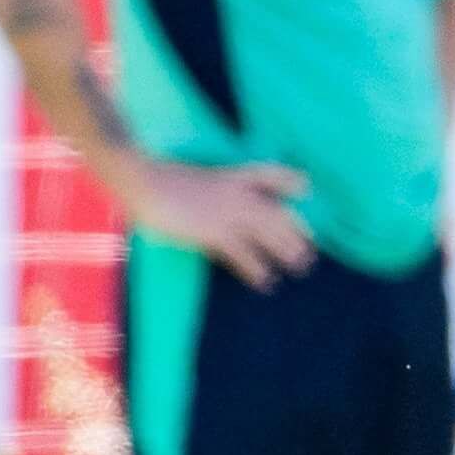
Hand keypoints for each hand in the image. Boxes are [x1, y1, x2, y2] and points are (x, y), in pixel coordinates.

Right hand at [130, 159, 316, 291]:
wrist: (144, 180)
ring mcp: (225, 211)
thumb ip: (207, 191)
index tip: (306, 188)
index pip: (268, 173)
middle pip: (276, 211)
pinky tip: (266, 282)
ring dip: (286, 251)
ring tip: (300, 268)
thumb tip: (215, 206)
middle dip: (296, 232)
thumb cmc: (158, 179)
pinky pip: (243, 254)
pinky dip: (256, 269)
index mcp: (229, 175)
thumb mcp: (190, 179)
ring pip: (267, 232)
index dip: (289, 180)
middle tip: (310, 252)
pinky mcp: (213, 231)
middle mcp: (235, 192)